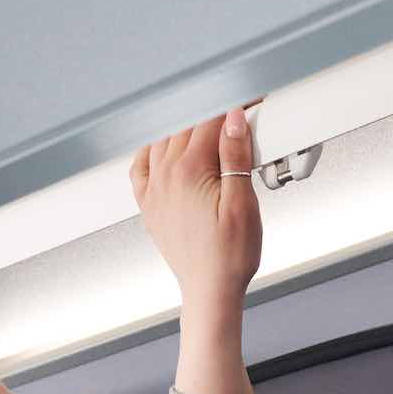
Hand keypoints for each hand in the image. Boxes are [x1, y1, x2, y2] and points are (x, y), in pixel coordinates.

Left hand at [129, 106, 263, 393]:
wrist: (209, 290)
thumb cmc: (230, 257)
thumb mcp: (243, 204)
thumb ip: (235, 157)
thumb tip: (233, 121)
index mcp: (189, 171)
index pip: (210, 121)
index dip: (233, 107)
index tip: (251, 103)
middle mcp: (165, 176)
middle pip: (186, 126)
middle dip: (212, 115)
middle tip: (237, 116)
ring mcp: (153, 189)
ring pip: (163, 140)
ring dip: (185, 128)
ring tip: (208, 128)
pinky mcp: (149, 205)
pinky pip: (141, 165)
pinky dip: (152, 150)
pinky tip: (163, 149)